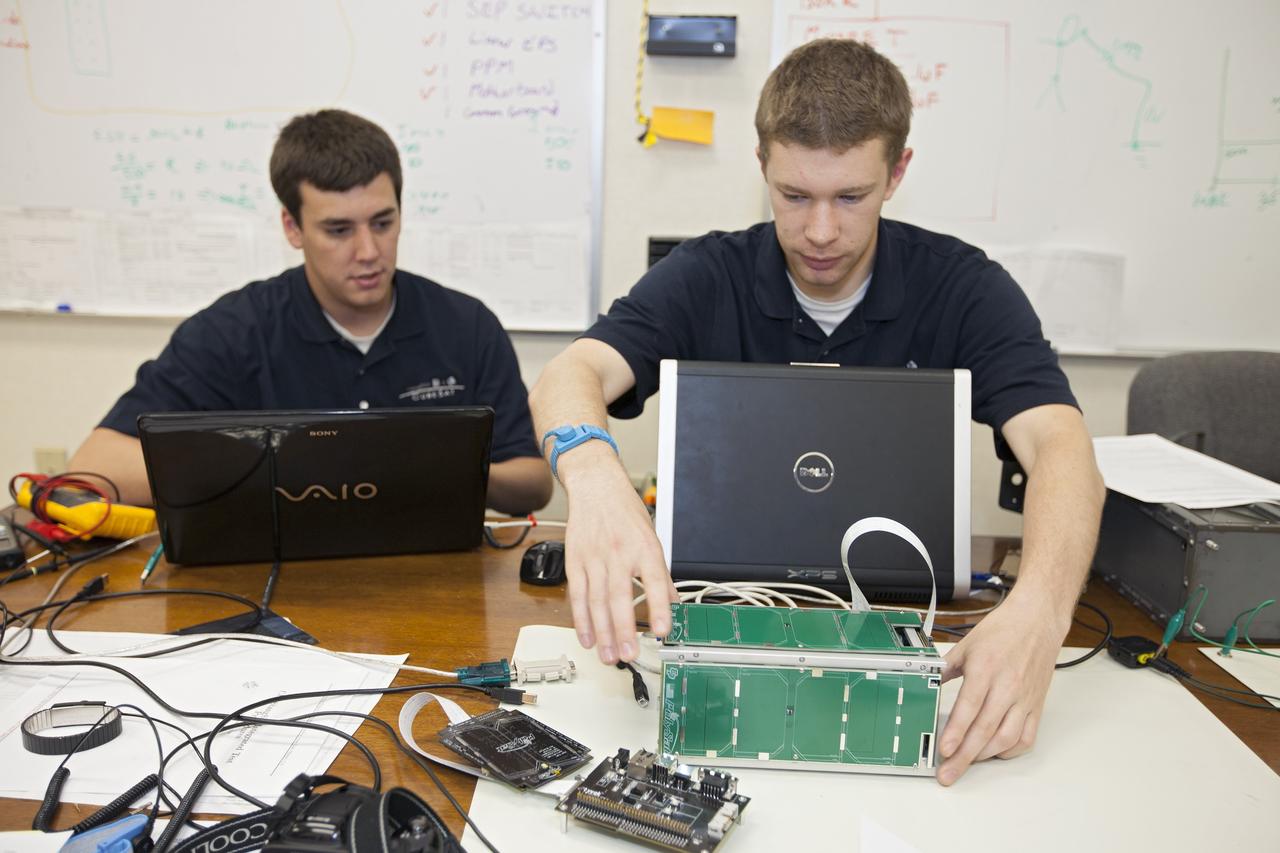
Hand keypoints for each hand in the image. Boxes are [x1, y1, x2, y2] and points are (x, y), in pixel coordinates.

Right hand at [559, 445, 677, 663]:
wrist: (596, 486)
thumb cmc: (626, 512)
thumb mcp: (653, 538)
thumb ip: (661, 575)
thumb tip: (674, 603)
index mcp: (645, 549)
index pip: (655, 582)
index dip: (659, 607)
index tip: (663, 630)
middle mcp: (620, 554)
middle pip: (620, 597)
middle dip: (624, 630)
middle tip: (629, 655)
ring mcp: (595, 558)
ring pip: (597, 601)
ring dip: (602, 632)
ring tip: (609, 655)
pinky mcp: (576, 561)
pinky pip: (577, 595)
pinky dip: (581, 619)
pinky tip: (587, 638)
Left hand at [935, 592, 1068, 785]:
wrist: (1037, 621)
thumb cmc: (1003, 630)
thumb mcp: (966, 644)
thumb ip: (946, 668)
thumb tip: (926, 682)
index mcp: (986, 669)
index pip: (969, 707)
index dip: (956, 731)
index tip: (944, 749)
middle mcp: (1007, 686)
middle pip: (985, 729)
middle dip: (965, 756)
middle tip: (949, 772)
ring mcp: (1024, 698)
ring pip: (1007, 738)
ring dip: (984, 755)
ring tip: (966, 763)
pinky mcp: (1037, 705)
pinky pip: (1027, 737)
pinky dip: (1010, 750)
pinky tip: (994, 753)